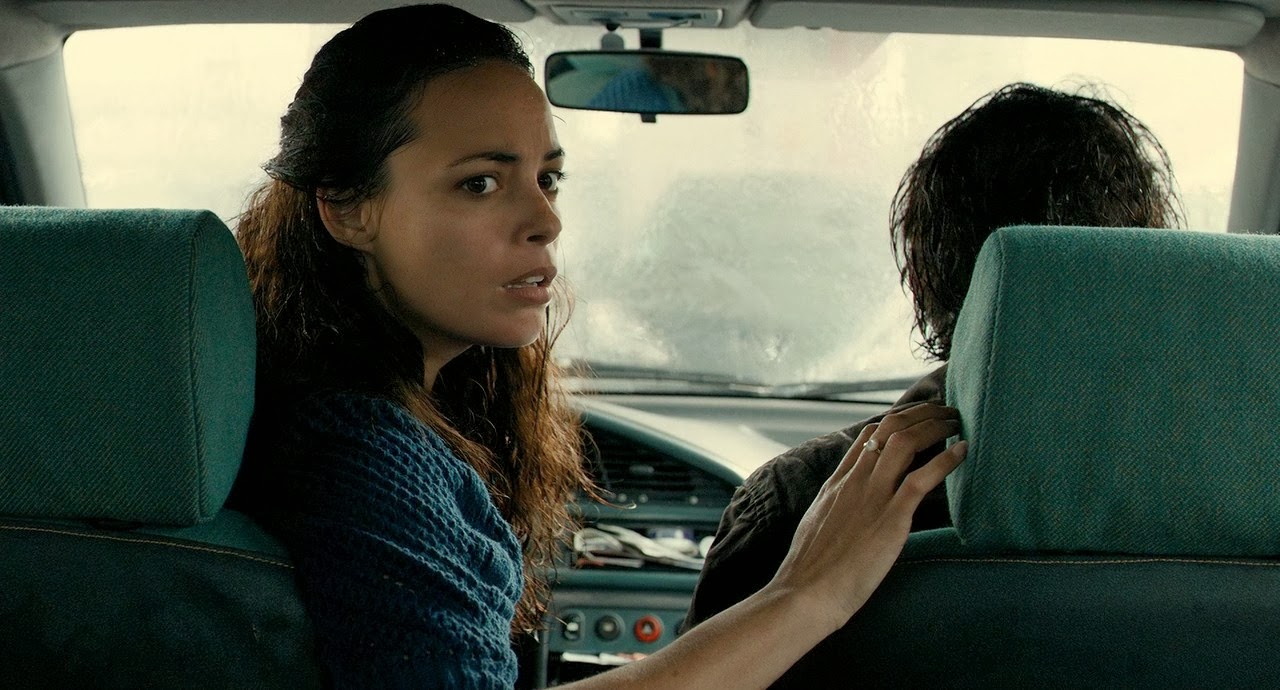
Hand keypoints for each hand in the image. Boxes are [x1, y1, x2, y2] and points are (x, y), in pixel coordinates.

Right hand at [766, 403, 965, 630]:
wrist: (805, 593)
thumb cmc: (811, 572)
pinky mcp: (890, 518)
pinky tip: (963, 451)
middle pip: (889, 427)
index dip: (897, 420)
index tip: (919, 417)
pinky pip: (921, 478)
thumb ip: (837, 511)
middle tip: (944, 410)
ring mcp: (872, 497)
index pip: (867, 436)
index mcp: (837, 483)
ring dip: (935, 426)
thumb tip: (848, 513)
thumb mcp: (819, 527)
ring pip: (905, 442)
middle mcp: (854, 482)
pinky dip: (946, 460)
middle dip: (920, 413)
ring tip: (956, 421)